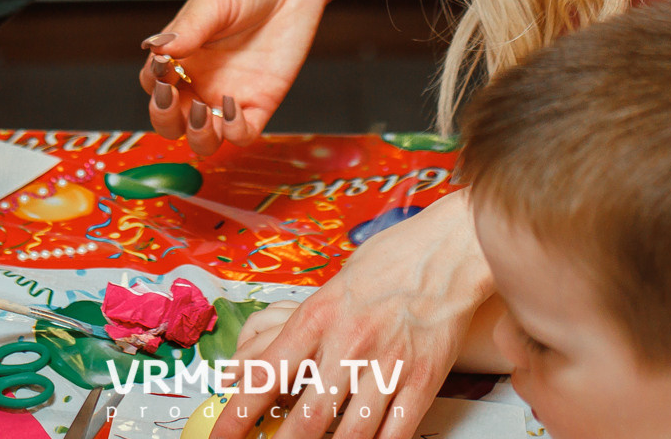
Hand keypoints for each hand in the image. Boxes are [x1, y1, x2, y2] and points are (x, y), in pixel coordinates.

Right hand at [139, 0, 336, 155]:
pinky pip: (243, 132)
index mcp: (181, 53)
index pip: (152, 82)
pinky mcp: (261, 101)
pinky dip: (233, 131)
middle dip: (165, 119)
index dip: (152, 83)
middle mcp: (201, 79)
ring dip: (197, 135)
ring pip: (204, 136)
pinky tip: (232, 111)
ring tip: (202, 114)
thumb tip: (157, 51)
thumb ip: (189, 27)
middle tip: (172, 100)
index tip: (161, 69)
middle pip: (171, 119)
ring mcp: (230, 93)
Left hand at [218, 192, 489, 438]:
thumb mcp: (330, 288)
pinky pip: (394, 434)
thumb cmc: (389, 261)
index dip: (238, 415)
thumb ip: (293, 329)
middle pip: (305, 418)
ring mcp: (387, 366)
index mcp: (318, 316)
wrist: (449, 250)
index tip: (221, 437)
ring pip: (348, 434)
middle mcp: (348, 344)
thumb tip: (250, 366)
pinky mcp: (421, 381)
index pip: (266, 376)